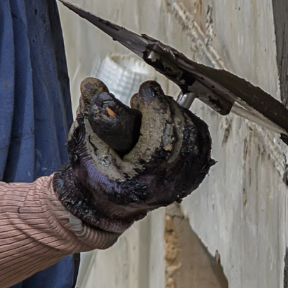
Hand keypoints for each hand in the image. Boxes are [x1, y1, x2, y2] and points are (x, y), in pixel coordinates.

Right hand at [54, 78, 212, 231]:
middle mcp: (166, 184)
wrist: (104, 203)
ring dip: (178, 114)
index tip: (145, 92)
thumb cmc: (93, 177)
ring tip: (156, 109)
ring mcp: (182, 182)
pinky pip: (202, 145)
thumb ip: (90, 113)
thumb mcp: (84, 145)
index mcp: (139, 180)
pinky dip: (190, 125)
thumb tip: (91, 84)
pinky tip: (172, 118)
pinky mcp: (191, 176)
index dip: (156, 109)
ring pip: (195, 138)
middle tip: (147, 98)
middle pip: (181, 135)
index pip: (161, 139)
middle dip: (165, 107)